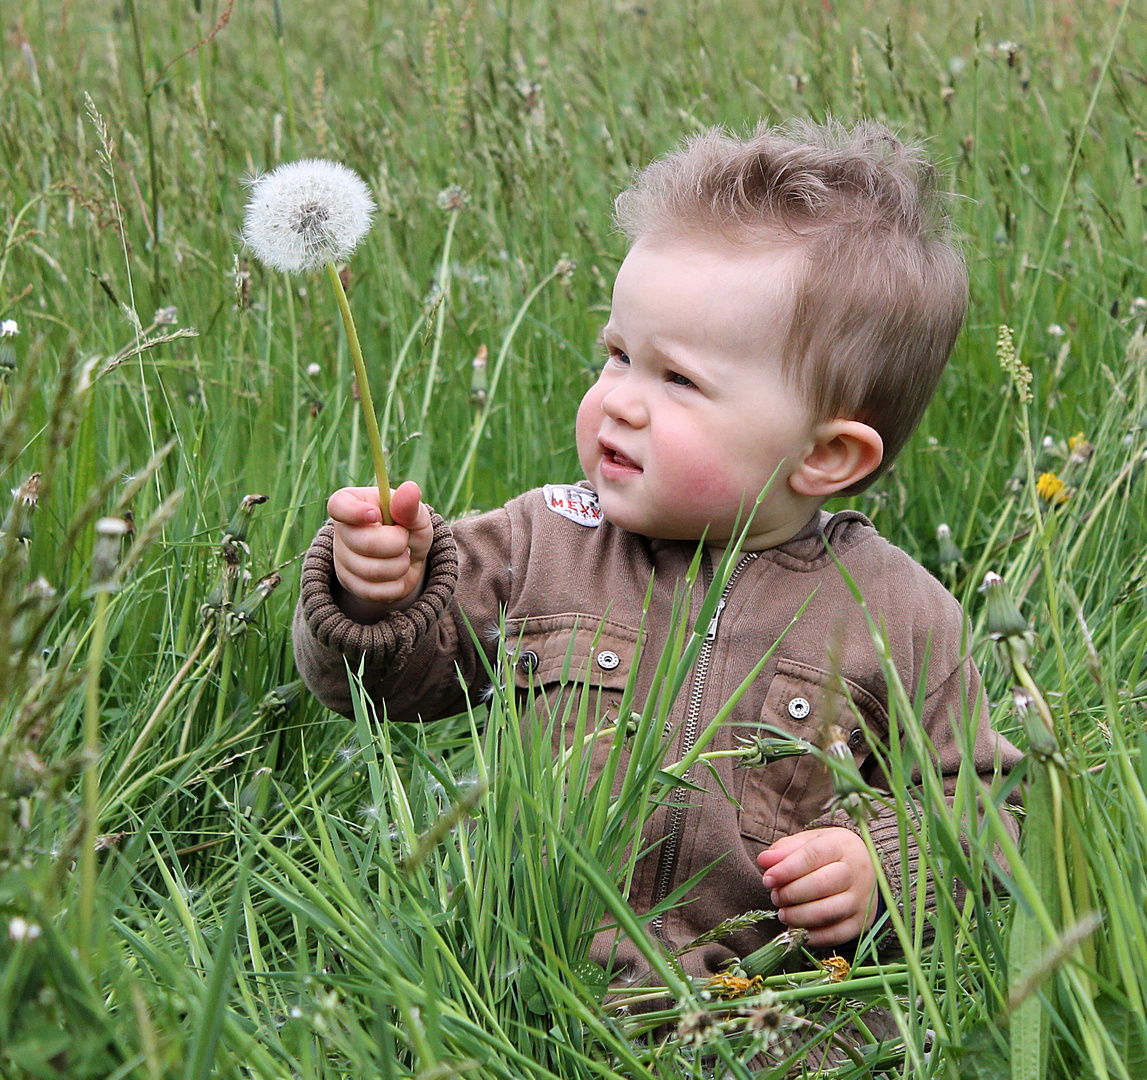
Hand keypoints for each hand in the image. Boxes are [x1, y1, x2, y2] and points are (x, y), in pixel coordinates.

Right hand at [328, 480, 433, 621]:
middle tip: (405, 539)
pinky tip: (397, 574)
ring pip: (370, 571)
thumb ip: (410, 507)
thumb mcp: (415, 515)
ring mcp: (342, 559)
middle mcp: (341, 531)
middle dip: (396, 545)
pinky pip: (373, 591)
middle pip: (362, 543)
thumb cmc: (409, 527)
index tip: (376, 515)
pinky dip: (395, 585)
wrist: (410, 557)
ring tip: (403, 556)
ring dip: (399, 566)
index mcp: (351, 503)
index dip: (355, 512)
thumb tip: (410, 489)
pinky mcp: (349, 583)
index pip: (339, 506)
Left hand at [756, 827, 877, 947]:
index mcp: (841, 845)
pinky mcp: (861, 923)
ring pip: (829, 912)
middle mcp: (856, 872)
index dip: (787, 869)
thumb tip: (764, 861)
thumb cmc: (828, 854)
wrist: (865, 868)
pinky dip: (812, 936)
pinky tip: (797, 929)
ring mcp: (861, 900)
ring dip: (799, 916)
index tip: (768, 879)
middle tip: (775, 897)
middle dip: (791, 894)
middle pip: (822, 885)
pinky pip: (836, 935)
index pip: (813, 855)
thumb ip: (784, 850)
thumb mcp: (808, 842)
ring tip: (783, 913)